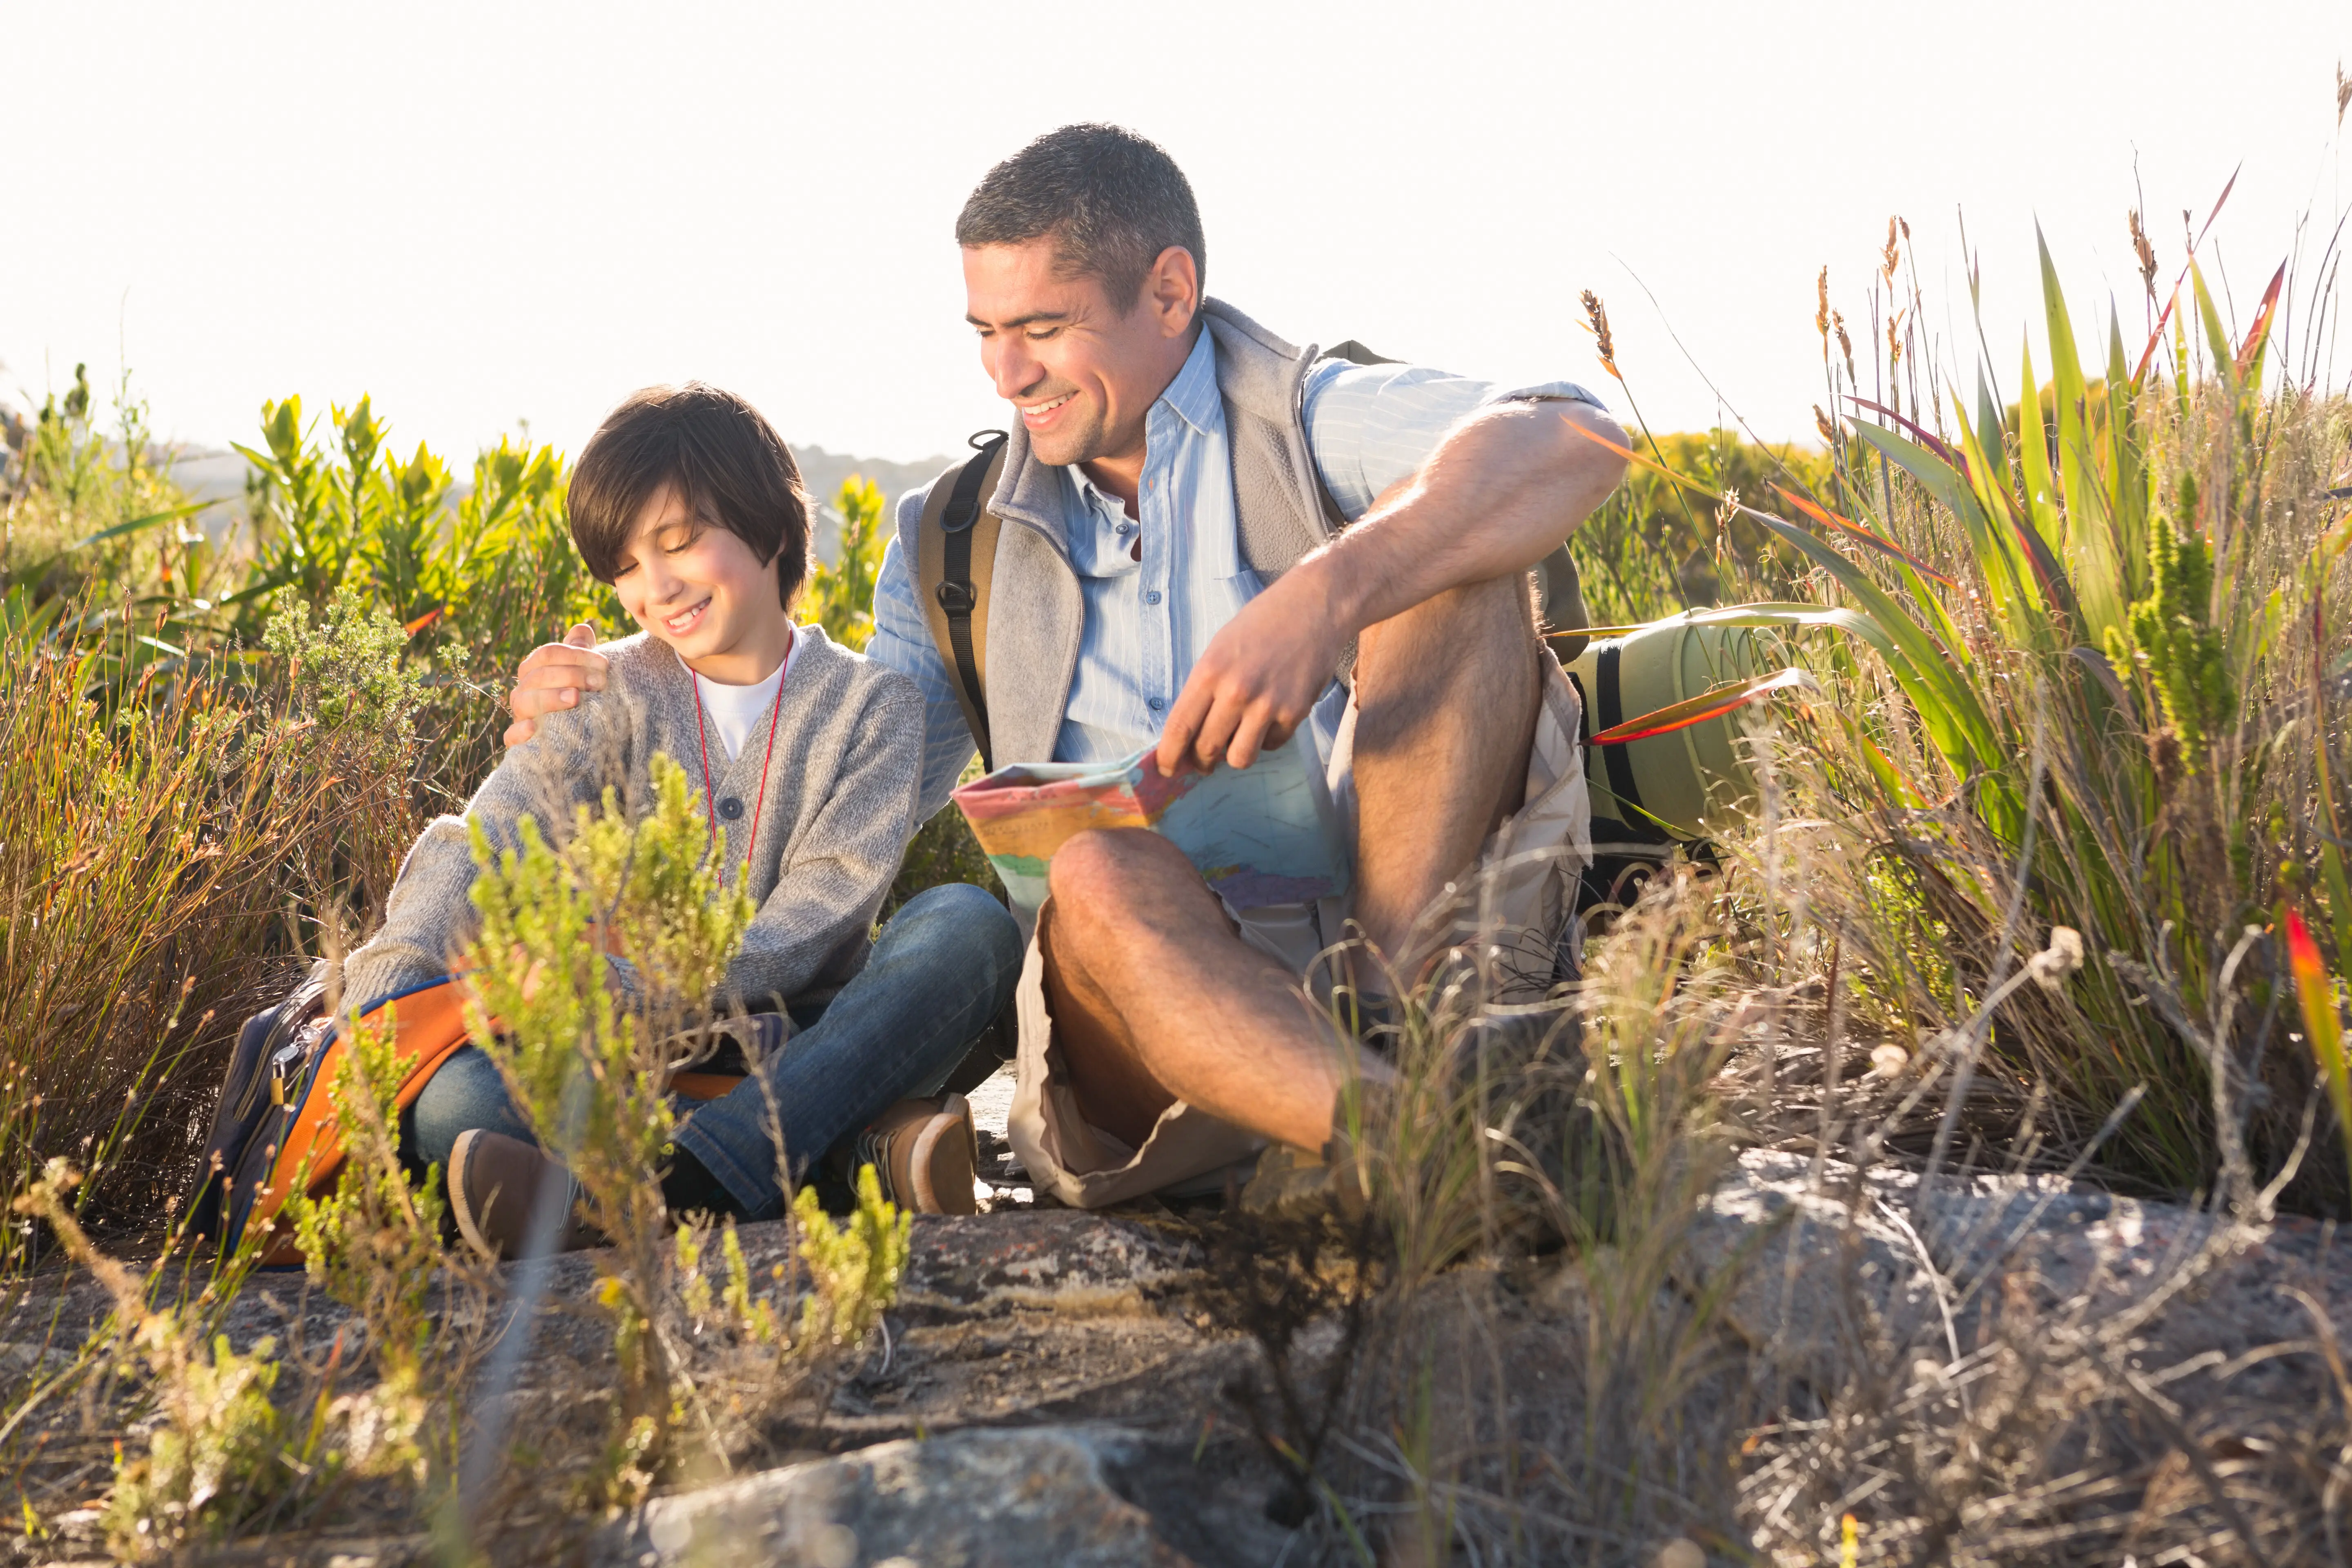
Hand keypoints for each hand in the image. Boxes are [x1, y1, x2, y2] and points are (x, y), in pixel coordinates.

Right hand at [503, 623, 607, 747]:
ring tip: (575, 698)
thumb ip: (580, 650)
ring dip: (550, 698)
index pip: (548, 654)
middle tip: (600, 683)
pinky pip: (511, 735)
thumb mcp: (583, 671)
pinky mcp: (519, 739)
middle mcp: (523, 689)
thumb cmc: (580, 695)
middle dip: (571, 675)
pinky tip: (533, 728)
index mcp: (534, 669)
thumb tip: (582, 629)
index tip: (604, 664)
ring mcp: (520, 714)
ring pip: (525, 701)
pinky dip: (520, 732)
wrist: (577, 734)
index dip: (576, 655)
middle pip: (539, 675)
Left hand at [1155, 569, 1347, 774]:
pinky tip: (1269, 718)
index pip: (1180, 727)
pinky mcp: (1295, 713)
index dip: (1169, 756)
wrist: (1314, 606)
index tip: (1166, 770)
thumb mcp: (1219, 648)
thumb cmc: (1262, 624)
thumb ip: (1204, 689)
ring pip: (1239, 758)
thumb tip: (1190, 732)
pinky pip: (1271, 745)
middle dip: (1201, 762)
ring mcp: (1267, 704)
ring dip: (1234, 754)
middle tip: (1203, 760)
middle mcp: (1236, 691)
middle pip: (1207, 749)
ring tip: (1238, 738)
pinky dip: (1266, 739)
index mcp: (1209, 672)